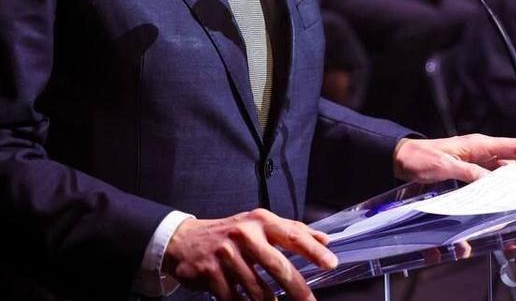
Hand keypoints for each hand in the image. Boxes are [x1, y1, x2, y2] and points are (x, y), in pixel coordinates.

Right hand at [164, 209, 336, 300]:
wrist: (185, 240)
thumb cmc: (232, 232)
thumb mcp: (261, 224)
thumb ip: (294, 231)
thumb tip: (325, 240)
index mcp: (261, 221)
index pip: (293, 235)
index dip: (313, 251)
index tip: (331, 263)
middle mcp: (244, 235)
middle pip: (277, 266)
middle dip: (297, 288)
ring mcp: (225, 254)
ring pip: (256, 288)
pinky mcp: (210, 272)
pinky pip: (234, 298)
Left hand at [393, 134, 515, 183]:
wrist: (400, 158)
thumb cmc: (420, 158)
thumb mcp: (444, 166)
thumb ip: (468, 173)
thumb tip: (490, 182)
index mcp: (479, 145)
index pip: (514, 146)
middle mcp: (480, 152)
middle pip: (513, 161)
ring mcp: (475, 161)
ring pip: (502, 172)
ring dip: (511, 183)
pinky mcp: (468, 171)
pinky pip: (489, 179)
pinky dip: (497, 187)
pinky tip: (499, 198)